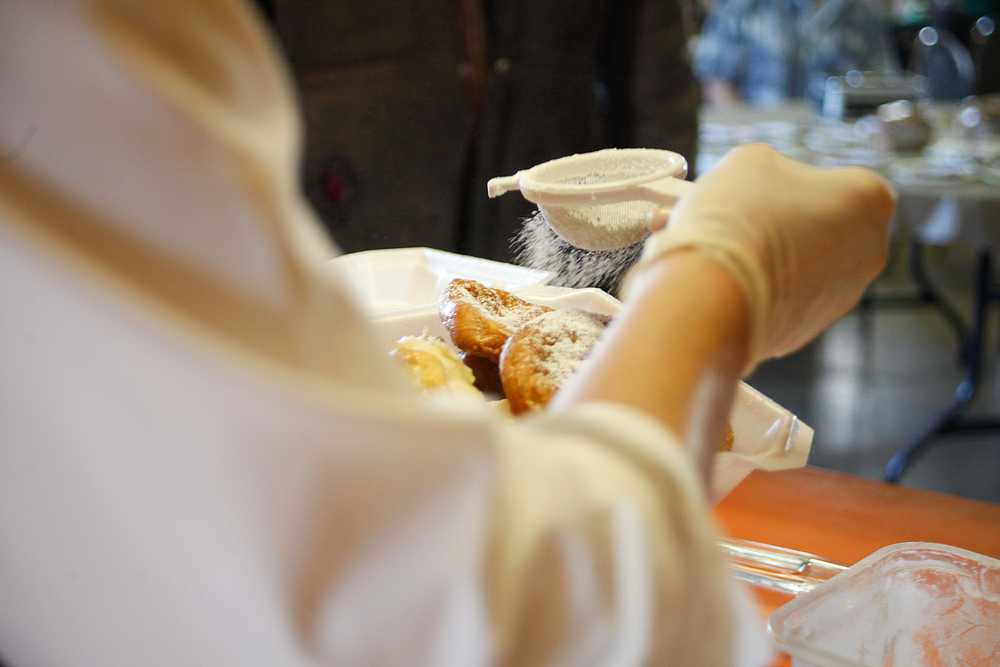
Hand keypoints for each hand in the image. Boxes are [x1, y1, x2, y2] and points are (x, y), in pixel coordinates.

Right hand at [632, 144, 894, 372]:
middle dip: (784, 222)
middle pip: (823, 228)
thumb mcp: (752, 161)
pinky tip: (722, 283)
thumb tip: (769, 185)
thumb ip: (775, 168)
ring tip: (721, 250)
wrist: (712, 295)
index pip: (840, 181)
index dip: (795, 181)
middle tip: (739, 216)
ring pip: (800, 268)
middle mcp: (870, 254)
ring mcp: (839, 299)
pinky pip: (779, 302)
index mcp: (872, 200)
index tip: (761, 187)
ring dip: (767, 257)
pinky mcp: (803, 333)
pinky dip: (755, 292)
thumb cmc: (738, 216)